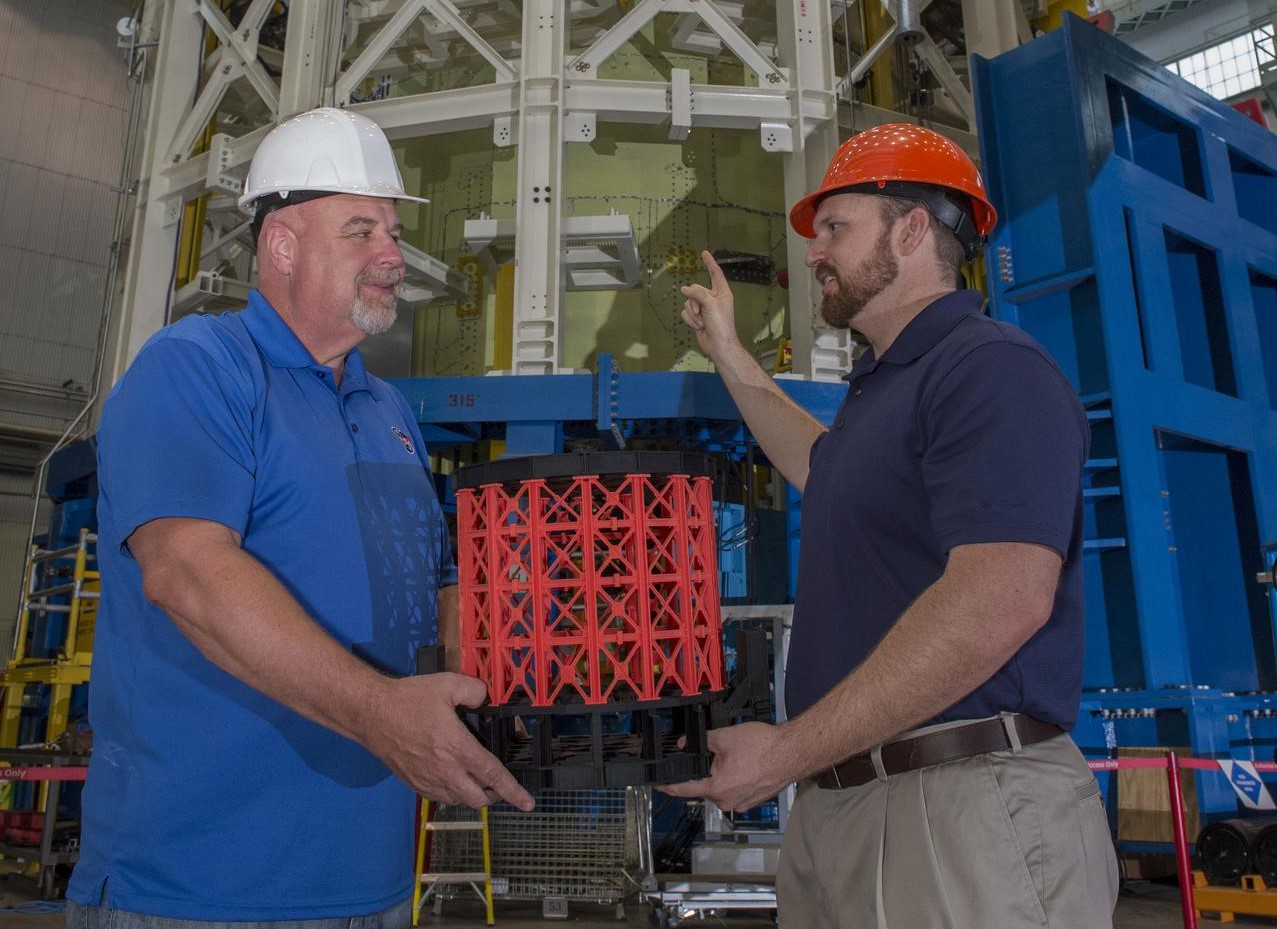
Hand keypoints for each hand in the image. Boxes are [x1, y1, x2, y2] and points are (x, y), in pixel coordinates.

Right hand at [362, 673, 534, 811]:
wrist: (370, 713)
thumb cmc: (408, 699)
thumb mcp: (448, 684)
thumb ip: (475, 691)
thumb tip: (485, 699)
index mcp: (458, 749)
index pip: (493, 776)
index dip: (514, 792)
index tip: (528, 803)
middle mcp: (445, 771)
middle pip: (478, 799)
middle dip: (494, 796)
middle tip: (500, 785)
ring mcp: (427, 780)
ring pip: (458, 801)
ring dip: (472, 795)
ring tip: (477, 781)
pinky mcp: (412, 783)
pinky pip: (439, 798)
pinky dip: (452, 794)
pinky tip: (452, 779)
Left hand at [660, 721, 793, 811]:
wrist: (792, 752)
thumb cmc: (764, 747)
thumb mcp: (725, 737)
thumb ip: (700, 741)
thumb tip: (685, 743)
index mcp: (717, 789)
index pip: (683, 789)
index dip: (668, 784)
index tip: (659, 784)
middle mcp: (728, 801)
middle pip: (705, 785)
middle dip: (707, 768)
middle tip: (720, 751)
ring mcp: (741, 803)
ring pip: (722, 786)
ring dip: (723, 772)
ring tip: (739, 755)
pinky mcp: (753, 800)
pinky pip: (736, 788)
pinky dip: (736, 777)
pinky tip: (747, 763)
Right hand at [680, 251, 739, 359]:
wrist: (717, 344)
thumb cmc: (721, 324)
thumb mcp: (711, 304)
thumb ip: (697, 293)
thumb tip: (684, 289)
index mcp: (722, 292)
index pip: (715, 273)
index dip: (710, 263)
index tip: (705, 253)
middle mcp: (713, 299)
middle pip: (695, 290)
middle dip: (695, 302)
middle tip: (702, 311)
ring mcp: (704, 308)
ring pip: (689, 302)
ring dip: (693, 313)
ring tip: (702, 321)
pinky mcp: (697, 317)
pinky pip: (686, 312)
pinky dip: (690, 320)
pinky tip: (698, 326)